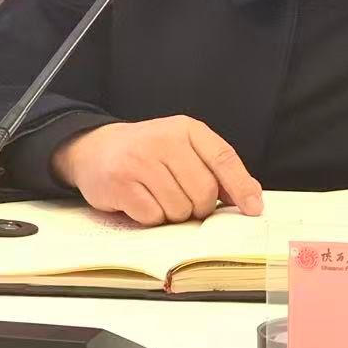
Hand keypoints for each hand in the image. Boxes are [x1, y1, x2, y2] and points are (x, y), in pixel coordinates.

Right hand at [52, 116, 263, 225]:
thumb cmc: (146, 153)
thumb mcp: (182, 149)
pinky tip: (141, 202)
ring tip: (158, 198)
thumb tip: (250, 197)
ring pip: (179, 208)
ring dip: (173, 214)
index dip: (241, 186)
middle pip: (204, 191)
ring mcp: (140, 160)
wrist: (94, 149)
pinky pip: (153, 217)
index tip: (253, 209)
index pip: (223, 158)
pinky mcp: (121, 183)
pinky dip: (151, 218)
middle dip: (198, 207)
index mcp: (186, 129)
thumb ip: (215, 169)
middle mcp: (164, 140)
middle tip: (183, 201)